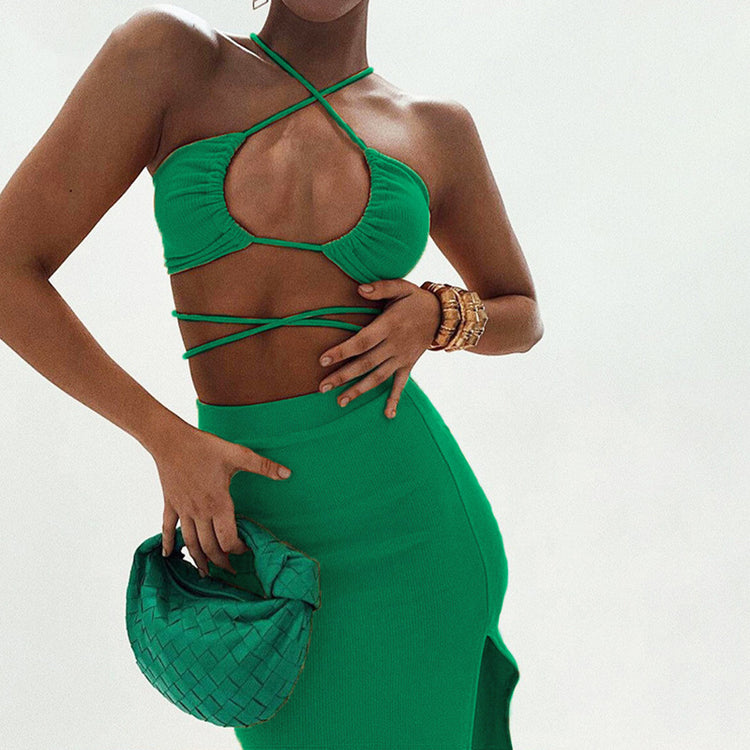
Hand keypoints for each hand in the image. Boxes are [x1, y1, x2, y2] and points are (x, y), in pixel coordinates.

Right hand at [151, 423, 292, 576]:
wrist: (170, 440)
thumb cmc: (205, 447)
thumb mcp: (238, 454)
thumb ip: (263, 466)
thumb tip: (287, 474)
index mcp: (218, 503)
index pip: (227, 538)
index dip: (237, 549)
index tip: (246, 550)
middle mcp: (199, 512)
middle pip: (209, 547)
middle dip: (221, 562)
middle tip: (230, 570)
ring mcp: (183, 510)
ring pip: (190, 543)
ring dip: (198, 559)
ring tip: (206, 573)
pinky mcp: (170, 503)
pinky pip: (168, 528)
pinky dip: (168, 543)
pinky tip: (168, 555)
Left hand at [317, 278, 440, 417]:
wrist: (443, 316)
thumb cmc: (416, 300)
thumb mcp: (401, 287)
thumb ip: (380, 288)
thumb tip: (359, 289)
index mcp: (389, 326)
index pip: (362, 342)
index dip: (343, 351)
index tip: (324, 359)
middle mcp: (395, 345)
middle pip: (365, 364)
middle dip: (343, 376)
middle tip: (322, 387)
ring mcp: (402, 358)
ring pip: (378, 377)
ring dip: (359, 390)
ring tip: (340, 402)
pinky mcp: (408, 365)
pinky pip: (401, 384)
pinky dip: (395, 399)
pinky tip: (388, 415)